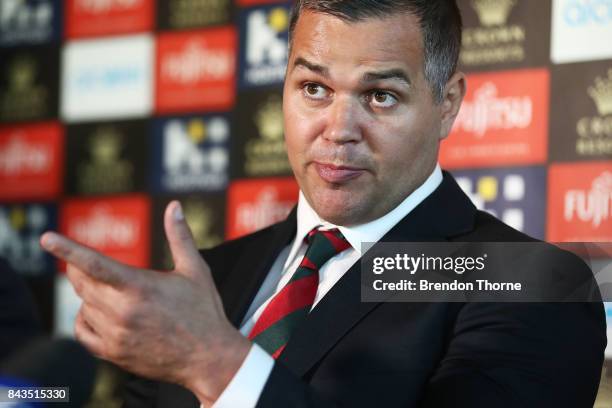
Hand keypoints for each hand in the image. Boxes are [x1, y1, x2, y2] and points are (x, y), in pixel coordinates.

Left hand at [40, 201, 250, 404]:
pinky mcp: (113, 353)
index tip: (46, 238)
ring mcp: (116, 335)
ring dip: (89, 294)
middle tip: (85, 264)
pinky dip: (84, 317)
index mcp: (140, 287)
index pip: (95, 264)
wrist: (209, 357)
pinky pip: (83, 331)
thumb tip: (174, 206)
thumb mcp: (195, 269)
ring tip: (113, 292)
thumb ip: (180, 236)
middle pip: (83, 283)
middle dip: (79, 269)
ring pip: (84, 306)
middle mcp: (123, 311)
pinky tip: (97, 312)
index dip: (68, 249)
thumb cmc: (204, 310)